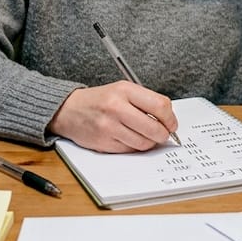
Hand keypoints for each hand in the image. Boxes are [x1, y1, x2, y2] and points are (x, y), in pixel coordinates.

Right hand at [49, 81, 178, 152]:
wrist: (69, 110)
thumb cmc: (100, 100)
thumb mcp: (122, 90)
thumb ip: (145, 102)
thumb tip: (168, 121)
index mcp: (125, 90)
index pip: (160, 106)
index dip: (171, 119)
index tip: (171, 124)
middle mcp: (117, 107)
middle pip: (155, 129)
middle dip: (163, 134)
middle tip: (163, 134)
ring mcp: (109, 127)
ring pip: (144, 143)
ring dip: (149, 142)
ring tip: (144, 135)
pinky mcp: (104, 143)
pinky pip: (130, 150)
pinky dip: (134, 147)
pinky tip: (129, 138)